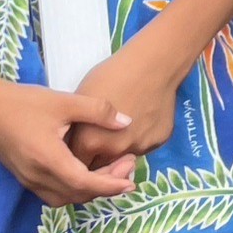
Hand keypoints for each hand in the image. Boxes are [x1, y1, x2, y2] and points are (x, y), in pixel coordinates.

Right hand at [0, 79, 138, 207]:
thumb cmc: (23, 103)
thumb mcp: (64, 101)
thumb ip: (98, 111)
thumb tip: (127, 122)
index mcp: (47, 158)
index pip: (83, 183)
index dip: (109, 186)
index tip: (131, 182)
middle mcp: (36, 176)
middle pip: (77, 194)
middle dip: (106, 186)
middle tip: (128, 165)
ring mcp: (28, 179)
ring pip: (64, 197)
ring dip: (90, 190)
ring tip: (112, 169)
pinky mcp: (24, 176)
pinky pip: (53, 193)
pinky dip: (74, 189)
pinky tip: (88, 171)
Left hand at [67, 43, 182, 169]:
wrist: (154, 64)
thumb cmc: (112, 75)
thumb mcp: (82, 100)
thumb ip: (76, 129)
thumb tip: (73, 144)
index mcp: (91, 142)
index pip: (74, 167)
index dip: (74, 160)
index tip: (75, 151)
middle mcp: (115, 151)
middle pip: (100, 167)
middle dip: (97, 160)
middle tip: (99, 139)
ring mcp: (140, 147)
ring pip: (123, 158)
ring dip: (119, 151)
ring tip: (121, 128)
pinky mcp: (159, 141)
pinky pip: (143, 147)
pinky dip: (139, 139)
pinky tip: (141, 120)